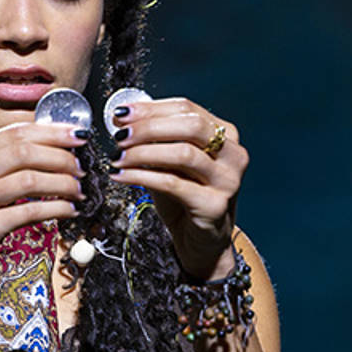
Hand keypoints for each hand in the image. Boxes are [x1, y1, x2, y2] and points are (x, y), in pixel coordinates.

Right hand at [0, 122, 87, 302]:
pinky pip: (30, 212)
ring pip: (29, 180)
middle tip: (82, 167)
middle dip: (61, 157)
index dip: (52, 132)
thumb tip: (58, 141)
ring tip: (78, 190)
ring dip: (63, 183)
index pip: (15, 132)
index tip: (78, 137)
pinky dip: (57, 209)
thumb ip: (9, 160)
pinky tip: (69, 210)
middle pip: (23, 151)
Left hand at [109, 98, 245, 280]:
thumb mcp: (171, 162)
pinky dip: (143, 177)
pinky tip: (122, 176)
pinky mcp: (215, 205)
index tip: (121, 113)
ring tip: (117, 157)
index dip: (151, 108)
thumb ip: (155, 140)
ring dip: (143, 152)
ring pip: (183, 153)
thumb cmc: (186, 198)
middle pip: (190, 126)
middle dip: (148, 127)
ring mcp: (228, 180)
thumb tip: (122, 118)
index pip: (187, 109)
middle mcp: (233, 154)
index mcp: (226, 134)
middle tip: (120, 134)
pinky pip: (173, 184)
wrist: (203, 242)